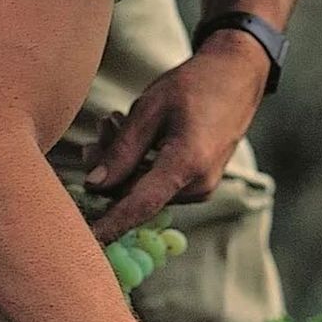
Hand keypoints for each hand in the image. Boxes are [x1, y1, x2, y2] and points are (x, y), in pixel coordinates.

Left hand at [86, 36, 269, 241]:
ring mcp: (201, 189)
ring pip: (143, 190)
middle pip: (135, 195)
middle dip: (109, 170)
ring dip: (123, 164)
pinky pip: (158, 185)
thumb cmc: (193, 86)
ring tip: (116, 123)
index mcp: (187, 164)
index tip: (84, 243)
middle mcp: (197, 185)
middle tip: (101, 129)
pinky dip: (140, 165)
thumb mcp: (150, 109)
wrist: (237, 78)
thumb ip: (121, 150)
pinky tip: (135, 136)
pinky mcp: (198, 186)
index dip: (109, 225)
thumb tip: (93, 185)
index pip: (139, 205)